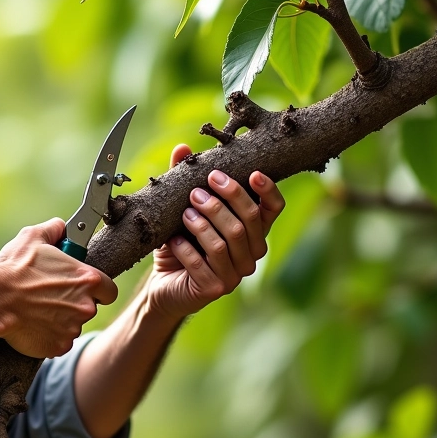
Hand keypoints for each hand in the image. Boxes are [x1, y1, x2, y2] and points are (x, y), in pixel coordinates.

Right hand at [0, 217, 117, 357]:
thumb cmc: (14, 269)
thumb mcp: (34, 237)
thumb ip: (55, 229)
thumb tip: (61, 227)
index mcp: (87, 279)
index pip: (109, 290)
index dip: (98, 289)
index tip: (85, 288)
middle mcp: (86, 306)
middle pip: (90, 308)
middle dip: (75, 303)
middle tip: (52, 296)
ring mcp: (73, 328)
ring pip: (73, 325)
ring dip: (61, 320)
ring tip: (38, 309)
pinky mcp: (59, 346)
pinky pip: (59, 341)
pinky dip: (50, 336)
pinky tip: (34, 324)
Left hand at [145, 145, 285, 320]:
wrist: (163, 284)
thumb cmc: (181, 241)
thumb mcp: (182, 208)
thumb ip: (186, 180)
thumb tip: (182, 148)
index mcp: (252, 231)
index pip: (273, 209)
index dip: (268, 191)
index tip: (253, 173)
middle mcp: (251, 253)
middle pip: (248, 222)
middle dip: (225, 201)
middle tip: (198, 190)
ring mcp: (235, 275)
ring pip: (225, 243)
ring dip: (203, 224)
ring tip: (185, 212)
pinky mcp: (214, 289)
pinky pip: (202, 264)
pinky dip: (186, 249)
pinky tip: (173, 240)